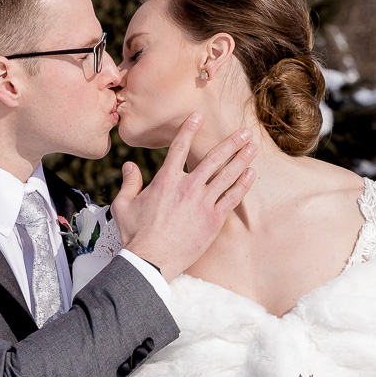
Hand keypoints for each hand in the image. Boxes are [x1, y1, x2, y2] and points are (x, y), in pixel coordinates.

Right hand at [110, 114, 256, 281]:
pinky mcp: (213, 220)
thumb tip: (130, 166)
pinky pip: (232, 198)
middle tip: (244, 132)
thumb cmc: (135, 234)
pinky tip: (250, 174)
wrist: (150, 260)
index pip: (179, 147)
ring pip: (227, 175)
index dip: (189, 129)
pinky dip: (243, 184)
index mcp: (165, 180)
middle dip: (231, 143)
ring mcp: (202, 203)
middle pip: (213, 158)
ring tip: (252, 148)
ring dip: (241, 159)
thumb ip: (129, 183)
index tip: (198, 116)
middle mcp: (187, 187)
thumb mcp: (123, 205)